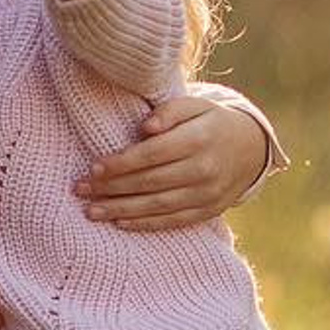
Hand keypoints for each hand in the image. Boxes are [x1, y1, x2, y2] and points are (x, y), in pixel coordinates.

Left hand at [75, 97, 268, 229]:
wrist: (251, 148)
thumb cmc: (210, 122)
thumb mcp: (196, 105)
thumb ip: (169, 111)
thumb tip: (144, 127)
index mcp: (199, 139)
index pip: (152, 154)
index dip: (121, 163)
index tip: (93, 168)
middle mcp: (204, 169)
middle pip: (150, 182)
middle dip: (111, 188)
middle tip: (79, 190)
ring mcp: (207, 194)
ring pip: (157, 205)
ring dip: (121, 210)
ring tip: (91, 211)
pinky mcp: (208, 211)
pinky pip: (172, 221)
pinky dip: (145, 224)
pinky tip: (120, 223)